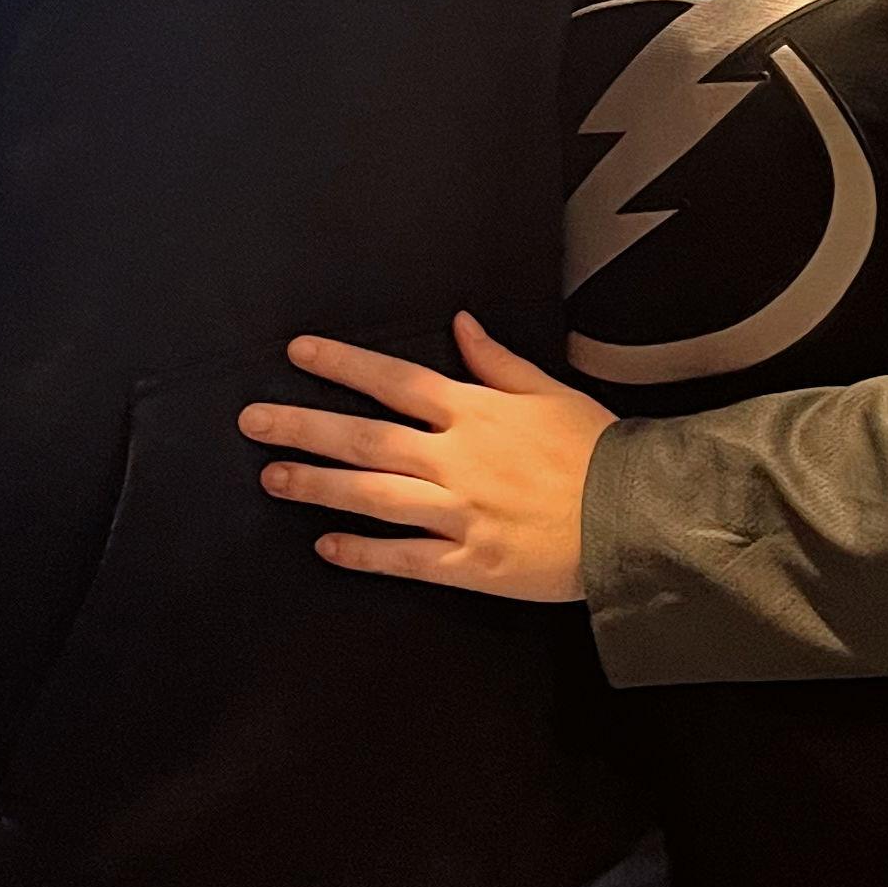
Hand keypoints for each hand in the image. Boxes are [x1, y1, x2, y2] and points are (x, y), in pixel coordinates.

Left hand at [243, 314, 608, 604]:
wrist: (636, 518)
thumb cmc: (596, 450)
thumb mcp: (550, 391)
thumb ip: (497, 361)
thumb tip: (460, 323)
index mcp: (476, 412)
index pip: (394, 380)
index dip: (343, 364)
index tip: (297, 353)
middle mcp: (457, 459)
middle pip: (366, 437)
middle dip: (304, 426)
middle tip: (252, 421)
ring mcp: (460, 513)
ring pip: (373, 496)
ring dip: (318, 485)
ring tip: (271, 478)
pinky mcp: (471, 563)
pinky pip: (405, 558)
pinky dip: (363, 552)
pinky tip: (325, 547)